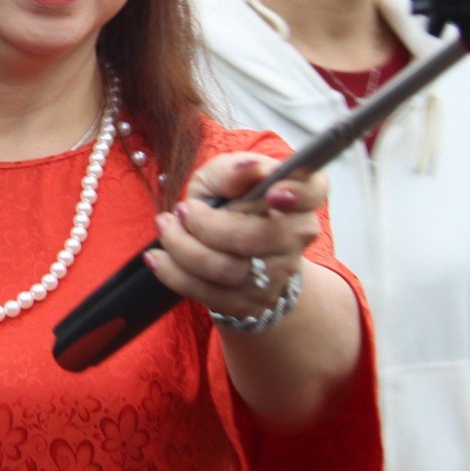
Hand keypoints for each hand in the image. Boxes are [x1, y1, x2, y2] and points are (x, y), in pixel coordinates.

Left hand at [141, 152, 326, 321]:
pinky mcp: (250, 303)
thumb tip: (247, 167)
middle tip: (182, 210)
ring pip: (226, 269)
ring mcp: (275, 275)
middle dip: (205, 224)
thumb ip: (231, 169)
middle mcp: (294, 238)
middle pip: (254, 237)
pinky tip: (157, 257)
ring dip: (182, 247)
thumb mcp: (222, 177)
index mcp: (296, 198)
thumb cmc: (227, 203)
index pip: (312, 192)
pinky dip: (173, 273)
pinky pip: (207, 293)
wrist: (228, 250)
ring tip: (166, 227)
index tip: (273, 193)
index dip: (298, 193)